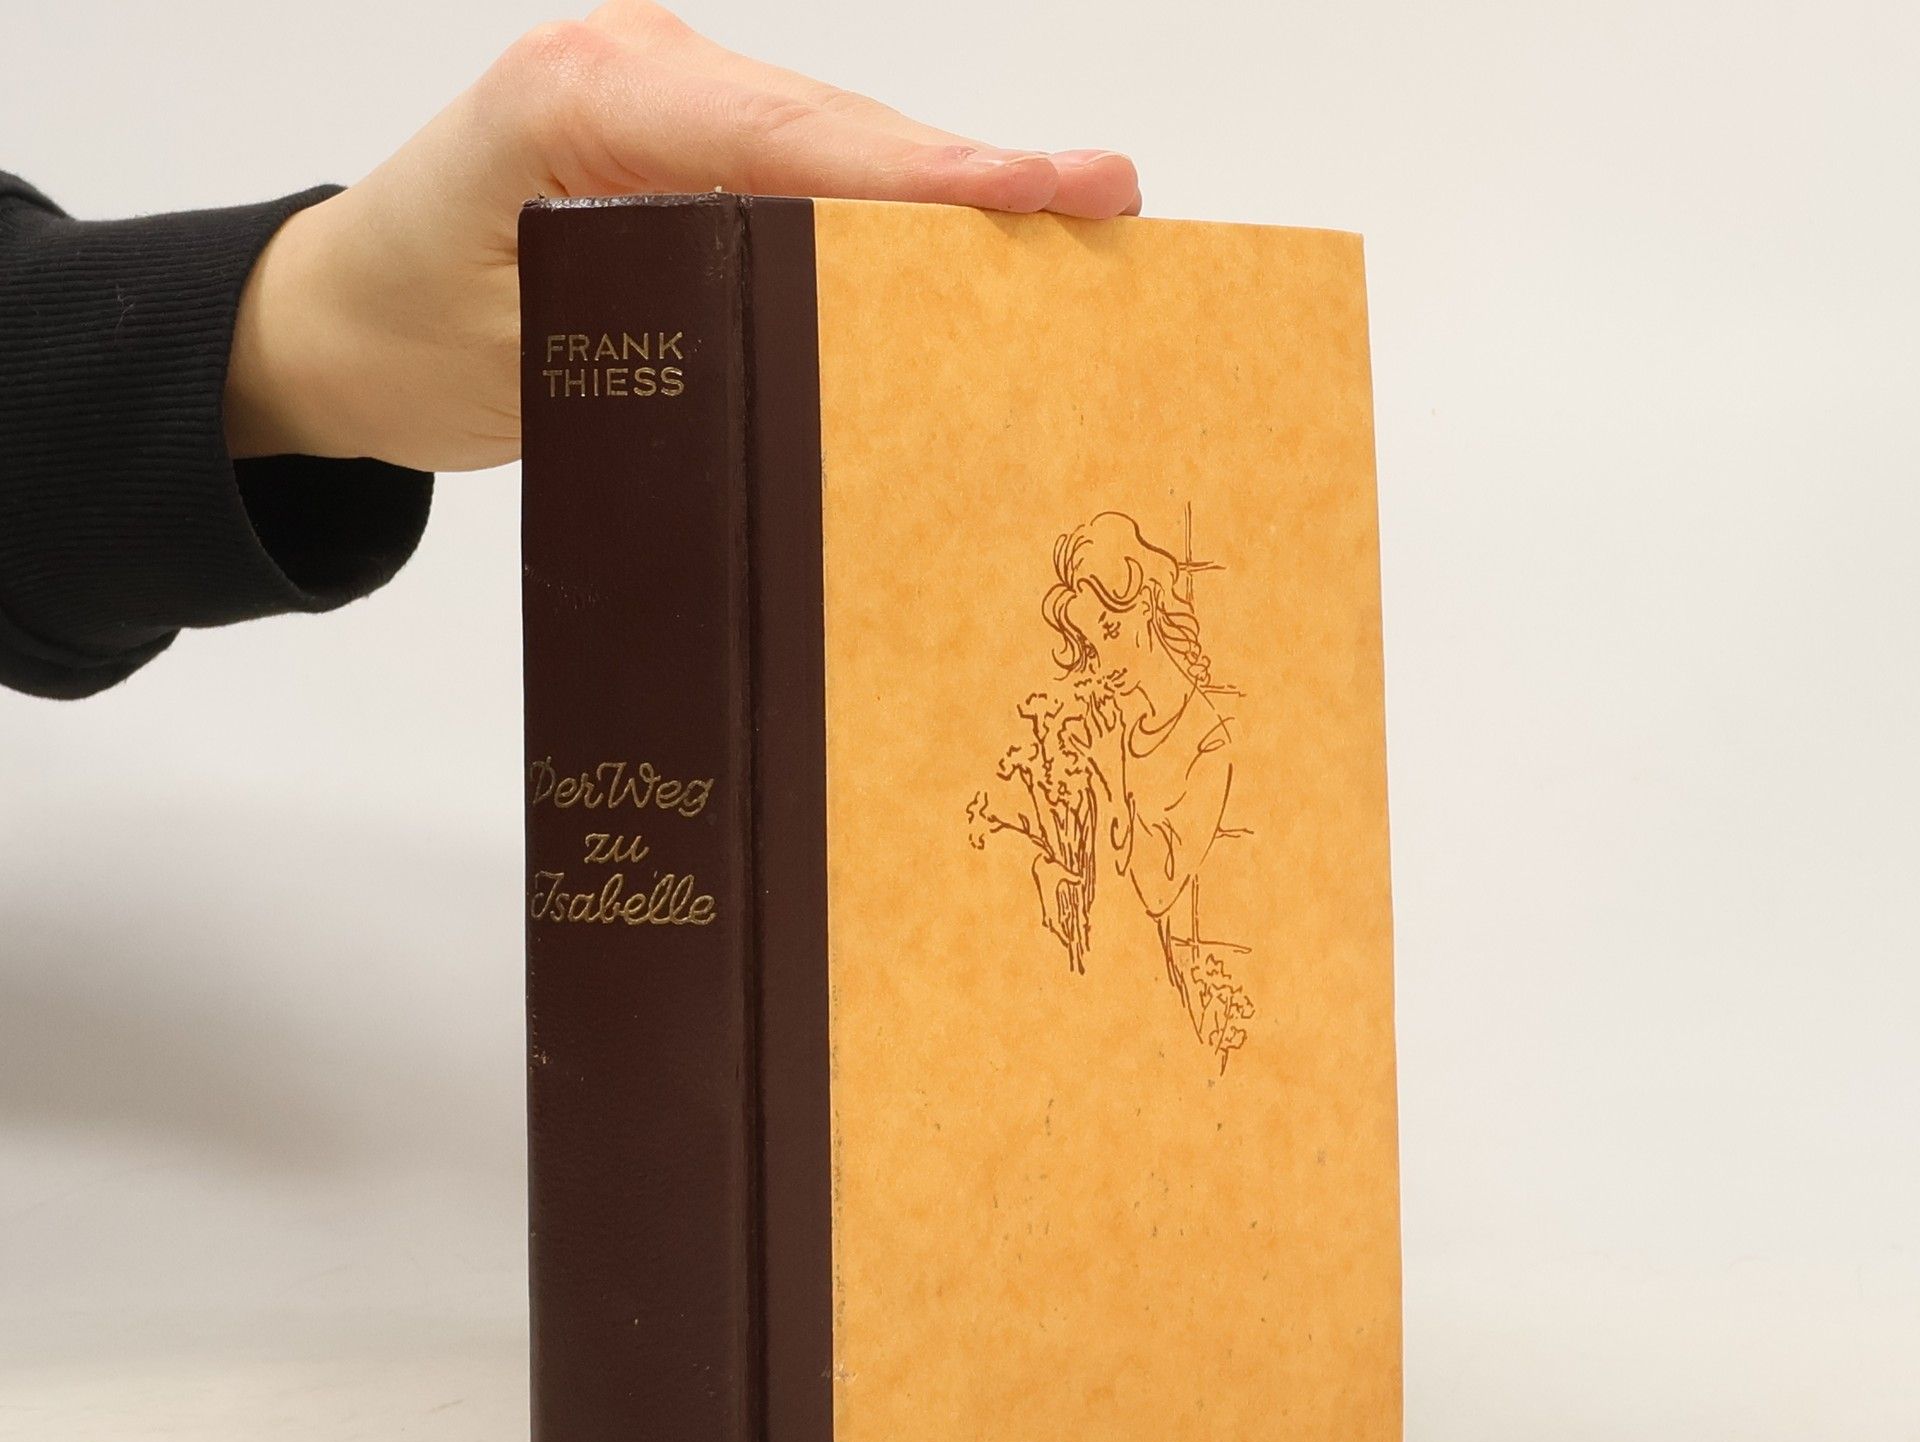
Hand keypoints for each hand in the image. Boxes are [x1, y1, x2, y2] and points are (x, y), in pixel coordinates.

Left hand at [224, 4, 1140, 470]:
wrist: (340, 318)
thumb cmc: (409, 333)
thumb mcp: (523, 356)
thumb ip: (658, 342)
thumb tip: (811, 373)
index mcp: (578, 101)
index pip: (778, 134)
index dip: (914, 169)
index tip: (1030, 190)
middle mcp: (636, 74)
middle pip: (832, 123)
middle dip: (970, 169)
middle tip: (1102, 200)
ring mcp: (666, 99)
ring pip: (834, 138)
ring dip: (949, 188)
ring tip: (1075, 215)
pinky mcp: (686, 144)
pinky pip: (808, 167)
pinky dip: (894, 207)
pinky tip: (981, 235)